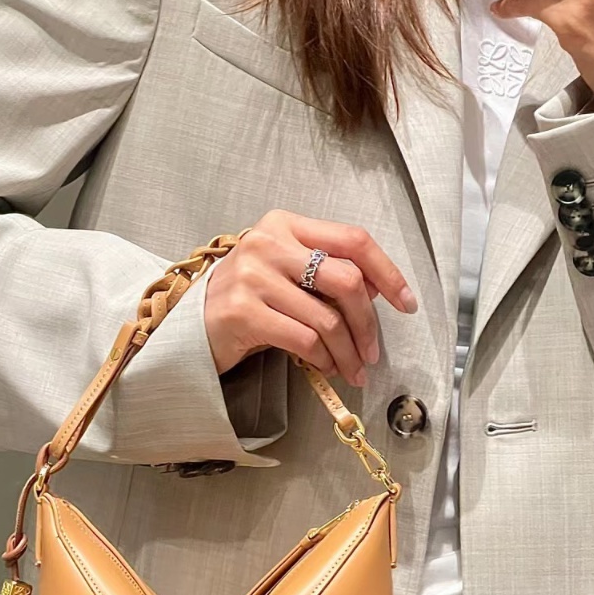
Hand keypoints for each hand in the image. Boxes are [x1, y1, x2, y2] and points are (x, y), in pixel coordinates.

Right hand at [205, 209, 416, 383]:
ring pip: (327, 319)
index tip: (406, 302)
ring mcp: (253, 277)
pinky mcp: (243, 312)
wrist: (187, 326)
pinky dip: (324, 360)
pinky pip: (304, 340)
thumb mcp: (285, 273)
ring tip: (352, 369)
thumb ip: (326, 272)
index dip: (387, 272)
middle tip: (372, 353)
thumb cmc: (244, 299)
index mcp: (285, 224)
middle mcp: (268, 243)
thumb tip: (377, 288)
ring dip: (348, 353)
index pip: (353, 239)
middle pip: (346, 281)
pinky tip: (326, 368)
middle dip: (369, 324)